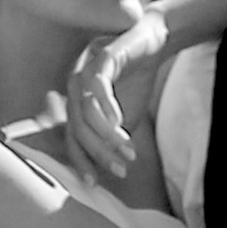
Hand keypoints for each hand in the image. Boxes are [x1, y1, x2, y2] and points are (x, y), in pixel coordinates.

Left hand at [65, 8, 167, 180]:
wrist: (154, 43)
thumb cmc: (136, 81)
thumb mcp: (125, 118)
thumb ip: (112, 139)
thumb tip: (108, 168)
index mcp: (75, 103)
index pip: (72, 137)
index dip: (81, 161)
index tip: (93, 183)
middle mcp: (73, 87)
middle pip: (77, 128)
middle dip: (98, 152)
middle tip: (120, 169)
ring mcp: (83, 70)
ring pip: (86, 111)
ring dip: (107, 135)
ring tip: (127, 149)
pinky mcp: (100, 57)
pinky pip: (97, 85)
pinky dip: (107, 106)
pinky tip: (119, 122)